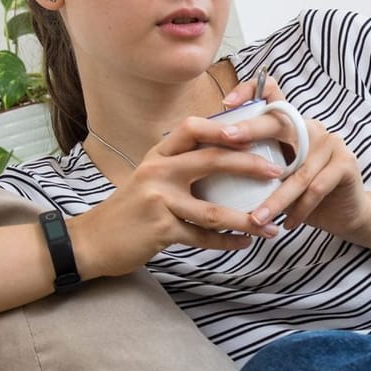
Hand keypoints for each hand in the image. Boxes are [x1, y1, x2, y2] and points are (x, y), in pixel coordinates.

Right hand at [67, 114, 284, 277]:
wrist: (92, 240)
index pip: (192, 128)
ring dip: (247, 220)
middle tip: (277, 172)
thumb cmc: (130, 208)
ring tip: (272, 226)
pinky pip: (202, 237)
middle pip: (211, 161)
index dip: (223, 127)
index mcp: (158, 154)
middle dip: (249, 165)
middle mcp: (157, 171)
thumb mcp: (150, 177)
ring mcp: (158, 201)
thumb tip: (227, 157)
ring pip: (213, 211)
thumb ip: (180, 165)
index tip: (252, 132)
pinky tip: (244, 243)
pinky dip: (226, 242)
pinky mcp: (160, 230)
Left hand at [221, 75, 370, 239]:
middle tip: (226, 140)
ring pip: (296, 171)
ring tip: (256, 219)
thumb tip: (207, 164)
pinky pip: (317, 188)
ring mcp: (331, 143)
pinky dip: (299, 209)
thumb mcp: (274, 175)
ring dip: (275, 199)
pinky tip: (287, 225)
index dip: (249, 91)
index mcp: (291, 124)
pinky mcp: (346, 163)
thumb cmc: (301, 194)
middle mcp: (311, 127)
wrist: (344, 213)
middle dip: (250, 130)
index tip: (225, 105)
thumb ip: (254, 162)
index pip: (271, 92)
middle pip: (279, 122)